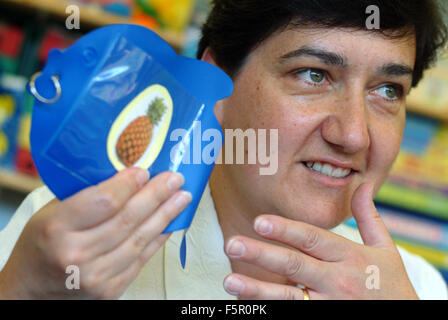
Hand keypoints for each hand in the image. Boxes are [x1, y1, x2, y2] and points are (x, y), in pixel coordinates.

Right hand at [0, 168, 191, 298]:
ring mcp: (95, 276)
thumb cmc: (42, 244)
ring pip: (140, 239)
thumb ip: (87, 197)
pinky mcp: (110, 290)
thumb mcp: (52, 212)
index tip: (144, 171)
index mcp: (57, 228)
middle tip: (175, 179)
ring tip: (182, 198)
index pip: (104, 201)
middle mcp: (76, 254)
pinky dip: (158, 239)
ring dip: (165, 215)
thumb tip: (129, 177)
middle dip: (157, 195)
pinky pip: (142, 259)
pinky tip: (170, 223)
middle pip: (127, 219)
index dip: (129, 184)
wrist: (31, 290)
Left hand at [223, 183, 418, 299]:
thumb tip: (363, 184)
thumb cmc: (391, 286)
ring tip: (230, 281)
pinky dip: (269, 310)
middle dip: (262, 254)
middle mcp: (337, 280)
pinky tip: (246, 305)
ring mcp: (329, 305)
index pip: (313, 239)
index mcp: (349, 256)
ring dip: (258, 289)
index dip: (286, 230)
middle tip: (232, 245)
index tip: (259, 221)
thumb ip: (370, 218)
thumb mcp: (386, 250)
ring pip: (289, 296)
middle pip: (295, 264)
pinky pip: (292, 314)